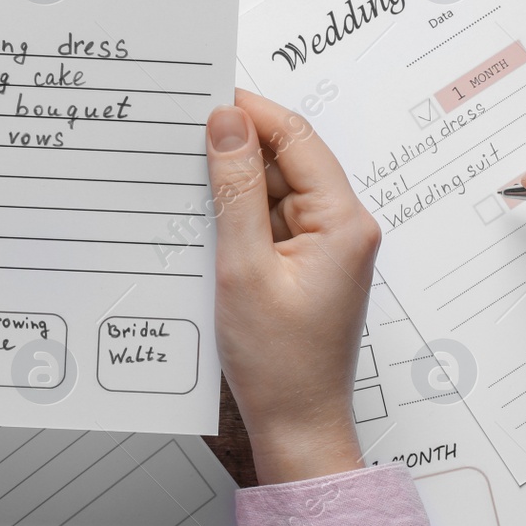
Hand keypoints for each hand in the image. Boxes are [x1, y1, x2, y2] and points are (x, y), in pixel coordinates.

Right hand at [206, 91, 379, 484]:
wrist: (296, 427)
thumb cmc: (279, 365)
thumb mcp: (243, 268)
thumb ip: (235, 191)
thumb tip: (226, 124)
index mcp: (343, 222)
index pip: (297, 139)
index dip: (251, 113)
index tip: (206, 98)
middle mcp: (344, 228)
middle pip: (287, 162)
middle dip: (236, 151)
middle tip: (181, 140)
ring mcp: (326, 249)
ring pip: (275, 193)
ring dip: (233, 189)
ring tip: (186, 190)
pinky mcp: (307, 267)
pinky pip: (271, 224)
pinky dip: (239, 221)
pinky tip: (205, 227)